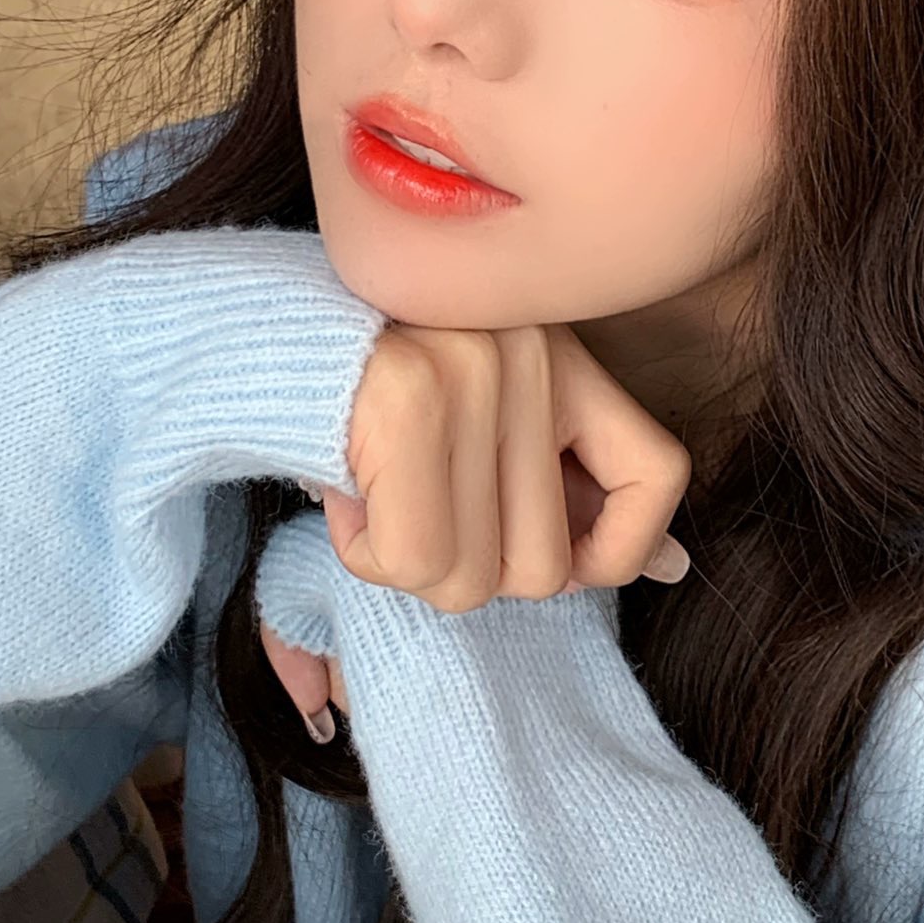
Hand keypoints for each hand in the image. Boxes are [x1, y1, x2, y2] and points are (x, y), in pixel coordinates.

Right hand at [265, 321, 693, 740]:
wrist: (251, 343)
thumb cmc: (369, 407)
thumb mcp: (485, 438)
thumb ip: (568, 494)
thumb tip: (672, 567)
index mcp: (564, 356)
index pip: (659, 472)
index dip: (624, 548)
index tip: (572, 566)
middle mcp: (531, 353)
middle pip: (543, 566)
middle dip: (469, 569)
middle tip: (420, 513)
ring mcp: (474, 374)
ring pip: (472, 579)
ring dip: (409, 565)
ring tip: (378, 494)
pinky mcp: (408, 402)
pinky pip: (416, 561)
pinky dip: (367, 556)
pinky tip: (348, 499)